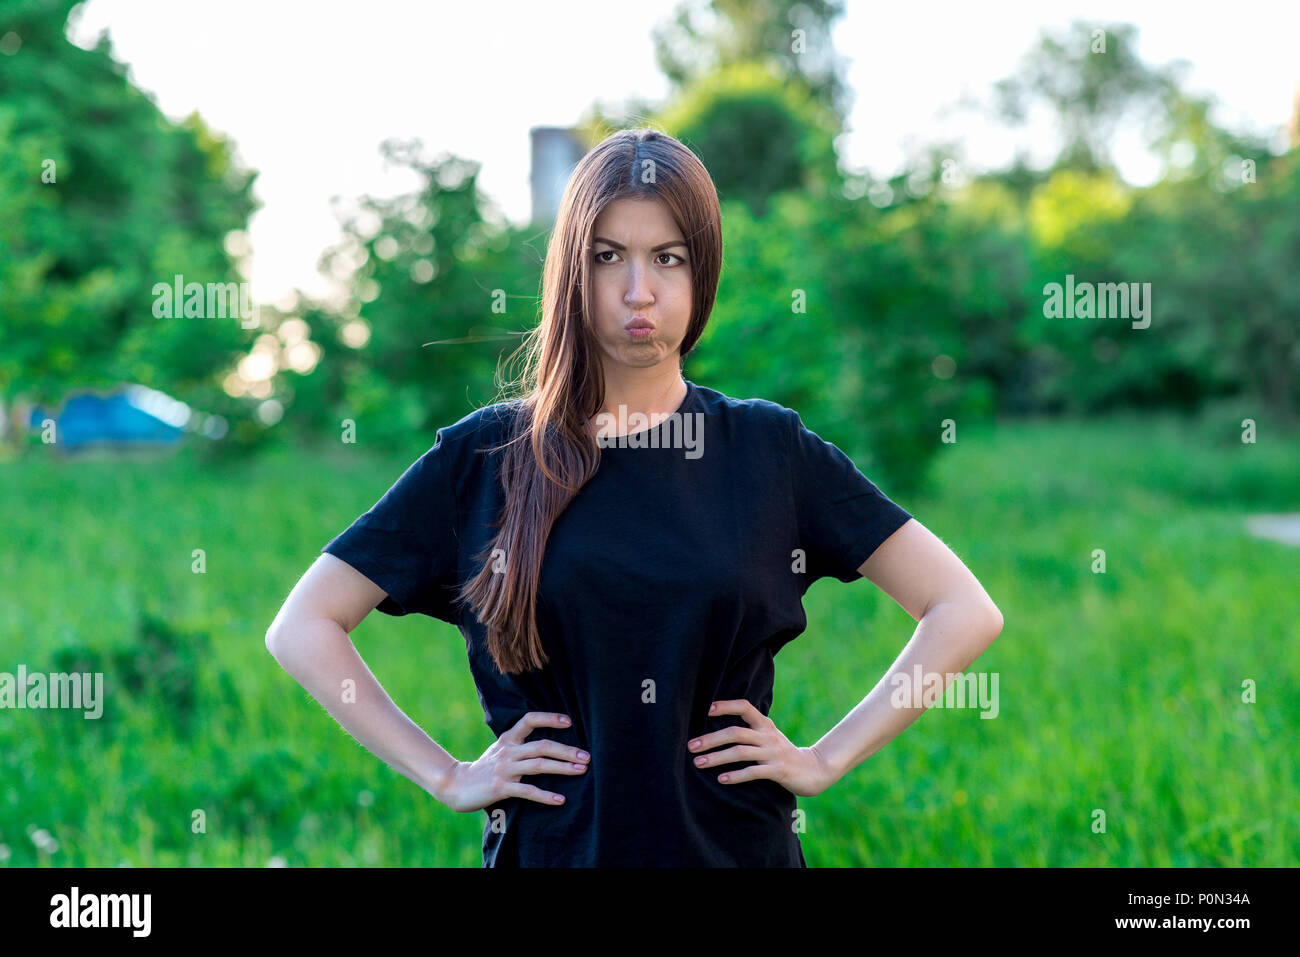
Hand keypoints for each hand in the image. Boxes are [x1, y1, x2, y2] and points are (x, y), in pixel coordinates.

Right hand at [435, 711, 589, 812]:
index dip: (549, 718)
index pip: (529, 720)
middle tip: (587, 756)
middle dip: (567, 750)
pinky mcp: (501, 788)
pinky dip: (546, 796)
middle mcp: (508, 751)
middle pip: (542, 745)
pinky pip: (528, 791)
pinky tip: (560, 800)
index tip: (569, 722)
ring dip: (563, 768)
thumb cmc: (484, 768)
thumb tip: (547, 744)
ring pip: (539, 765)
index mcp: (508, 739)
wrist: (456, 784)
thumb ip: (519, 745)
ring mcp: (505, 769)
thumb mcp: (500, 750)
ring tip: (581, 770)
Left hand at [687, 699, 835, 796]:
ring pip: (740, 752)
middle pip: (735, 732)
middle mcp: (767, 736)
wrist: (813, 770)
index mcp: (764, 724)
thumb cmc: (782, 752)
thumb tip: (718, 728)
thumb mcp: (768, 736)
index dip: (725, 706)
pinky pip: (753, 772)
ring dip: (717, 757)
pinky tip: (721, 779)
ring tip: (699, 763)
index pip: (744, 707)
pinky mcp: (777, 770)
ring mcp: (772, 753)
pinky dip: (735, 775)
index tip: (706, 709)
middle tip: (691, 746)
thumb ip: (750, 730)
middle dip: (711, 739)